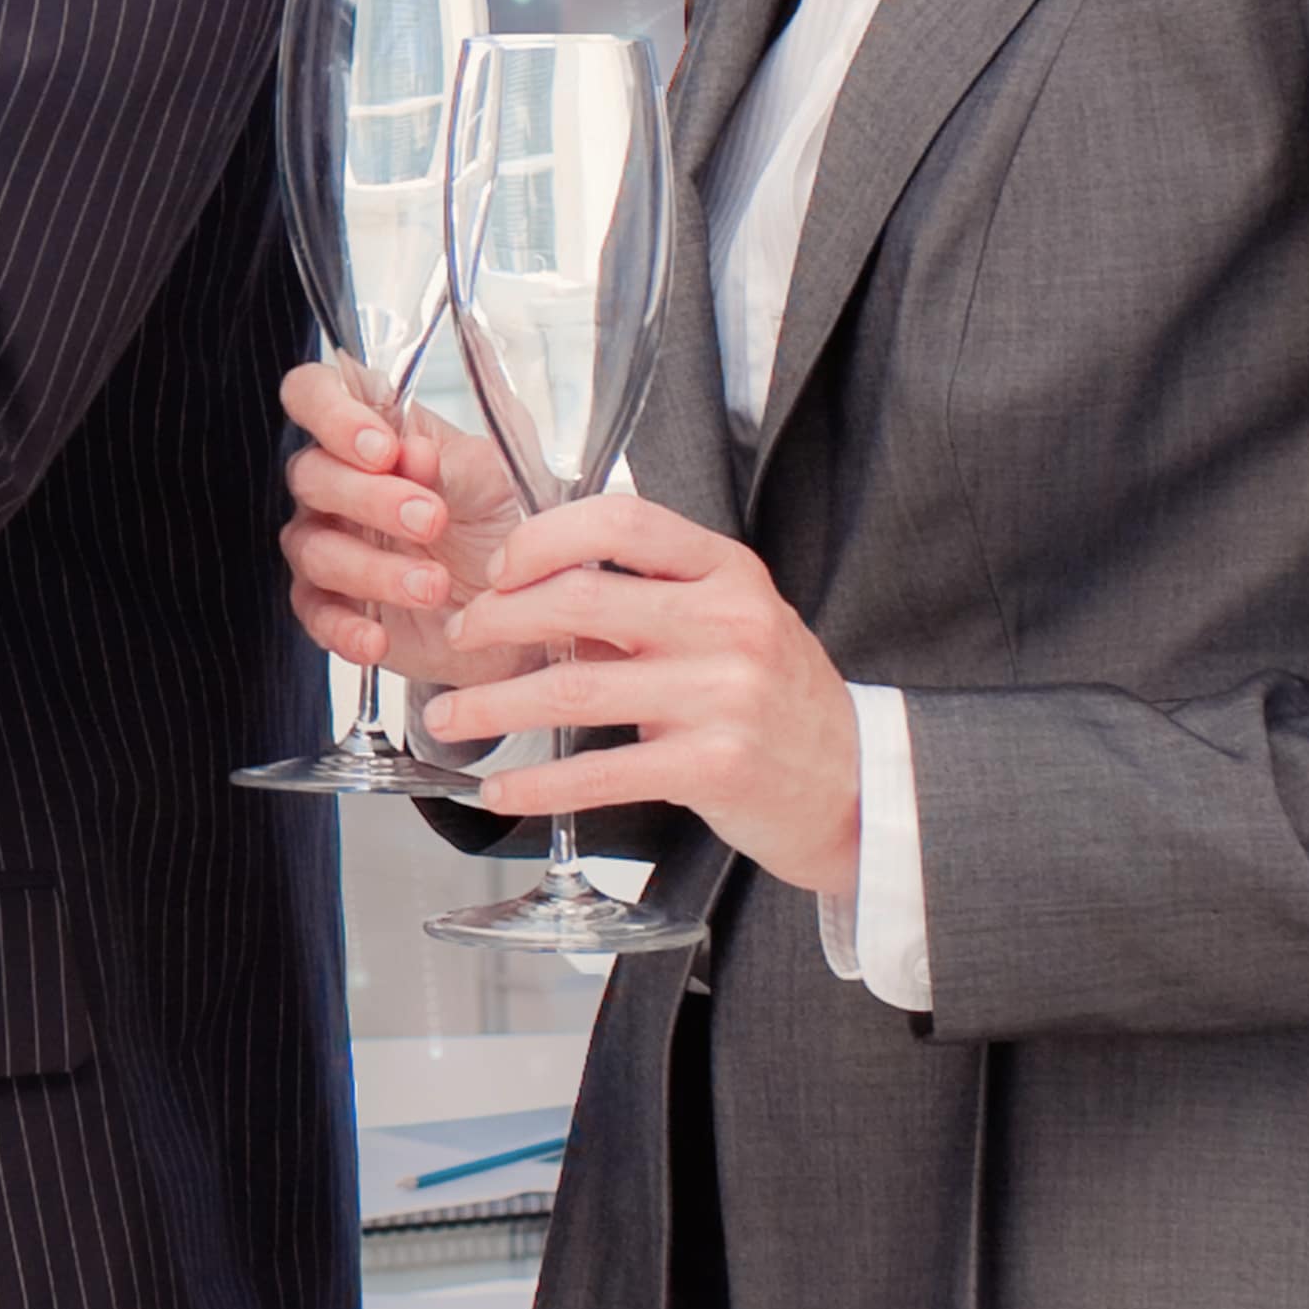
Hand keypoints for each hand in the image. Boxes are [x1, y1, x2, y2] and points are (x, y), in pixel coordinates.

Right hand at [276, 357, 535, 691]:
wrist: (516, 606)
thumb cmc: (497, 525)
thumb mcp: (492, 482)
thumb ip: (450, 464)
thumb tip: (412, 451)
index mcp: (371, 433)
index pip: (313, 393)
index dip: (330, 412)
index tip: (382, 449)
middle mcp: (337, 484)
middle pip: (310, 475)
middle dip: (369, 498)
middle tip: (430, 519)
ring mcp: (327, 544)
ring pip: (314, 548)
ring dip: (372, 568)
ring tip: (432, 585)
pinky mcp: (331, 606)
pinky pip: (314, 614)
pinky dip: (343, 628)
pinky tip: (377, 637)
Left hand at [419, 487, 863, 893]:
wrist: (859, 782)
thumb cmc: (778, 697)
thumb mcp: (730, 623)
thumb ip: (648, 600)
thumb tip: (533, 589)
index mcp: (729, 572)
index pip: (621, 521)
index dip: (543, 538)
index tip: (499, 568)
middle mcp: (729, 623)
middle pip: (579, 599)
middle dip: (496, 618)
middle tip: (459, 638)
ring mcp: (724, 695)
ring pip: (574, 686)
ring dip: (494, 704)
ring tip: (449, 716)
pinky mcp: (714, 766)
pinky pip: (601, 771)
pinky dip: (537, 781)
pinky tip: (501, 788)